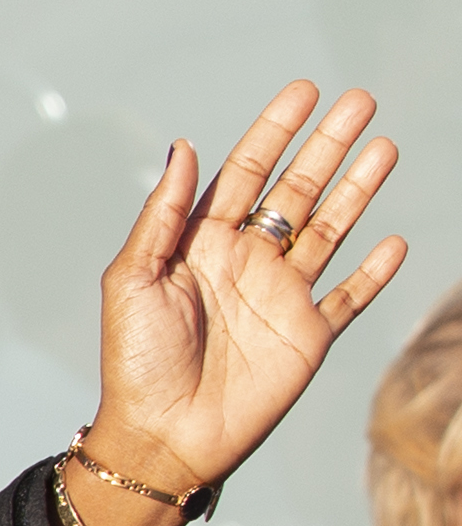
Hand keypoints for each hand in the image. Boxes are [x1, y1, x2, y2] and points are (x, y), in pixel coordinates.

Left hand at [73, 82, 406, 525]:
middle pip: (297, 188)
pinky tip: (394, 242)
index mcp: (202, 243)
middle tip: (361, 100)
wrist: (163, 433)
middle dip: (328, 145)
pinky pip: (350, 296)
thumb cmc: (136, 359)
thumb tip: (184, 146)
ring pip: (330, 229)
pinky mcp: (310, 335)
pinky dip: (374, 271)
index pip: (247, 172)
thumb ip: (163, 215)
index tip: (305, 92)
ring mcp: (282, 297)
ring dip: (359, 189)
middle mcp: (247, 261)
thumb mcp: (132, 278)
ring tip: (385, 146)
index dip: (275, 131)